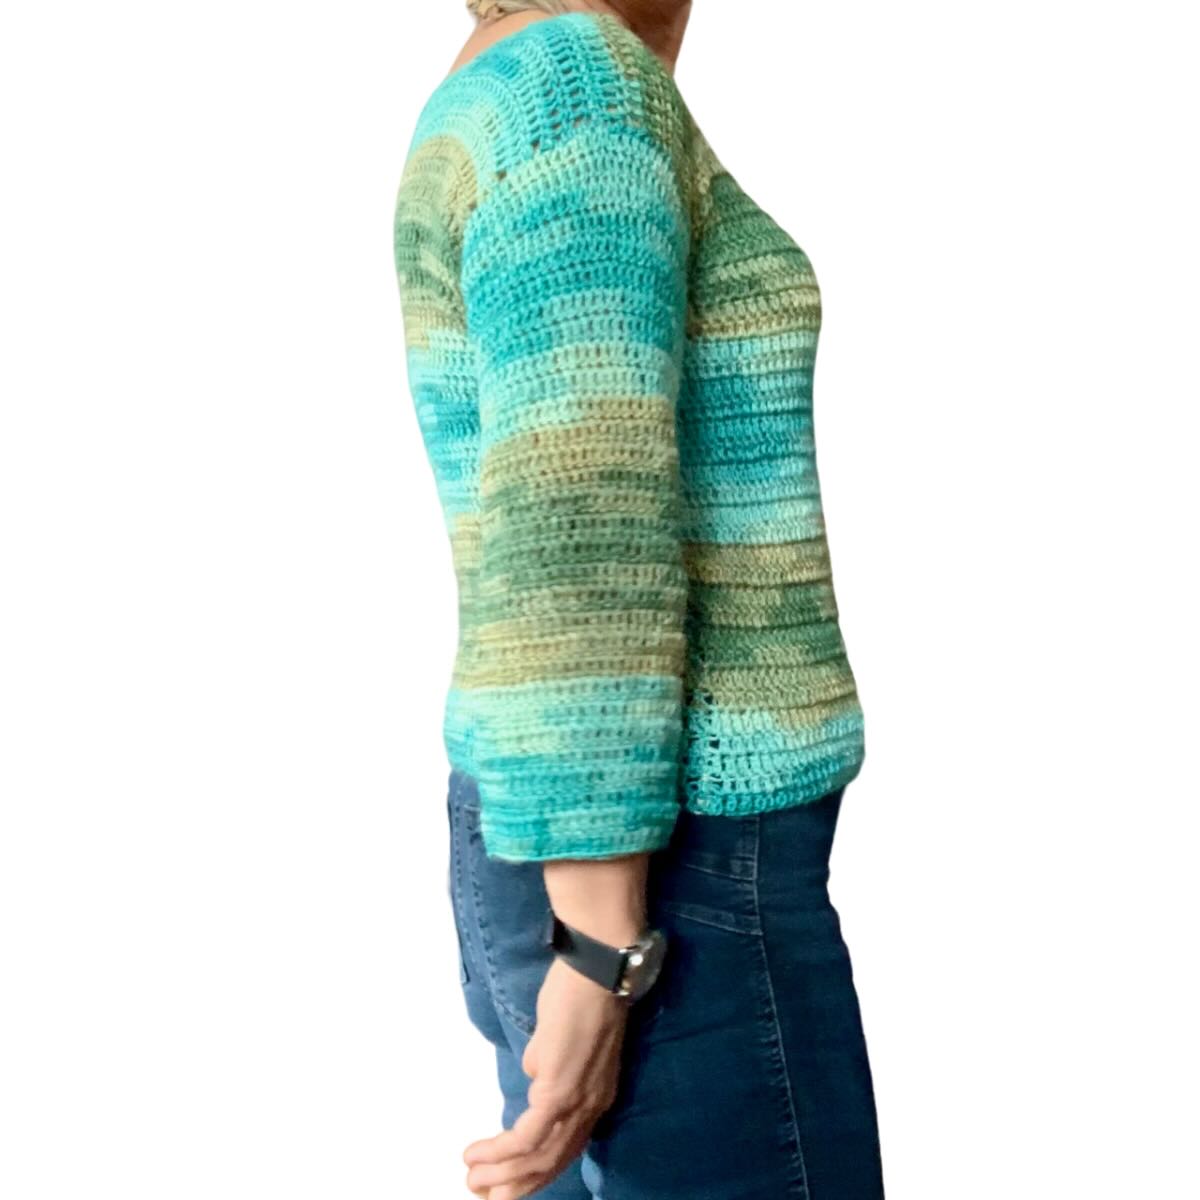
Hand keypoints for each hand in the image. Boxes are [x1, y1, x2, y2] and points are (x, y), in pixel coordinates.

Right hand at [463, 957, 628, 1198]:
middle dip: (517, 1185)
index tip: (509, 1182)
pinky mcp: (558, 1090)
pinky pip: (527, 1136)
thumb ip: (548, 1063)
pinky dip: (500, 1152)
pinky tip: (477, 1155)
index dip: (537, 1169)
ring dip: (502, 1175)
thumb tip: (534, 1074)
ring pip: (539, 1158)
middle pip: (554, 1162)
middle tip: (485, 1196)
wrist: (597, 970)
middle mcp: (592, 1107)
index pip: (567, 1147)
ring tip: (472, 1181)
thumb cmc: (579, 992)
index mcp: (597, 1095)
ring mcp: (577, 1101)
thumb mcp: (562, 1039)